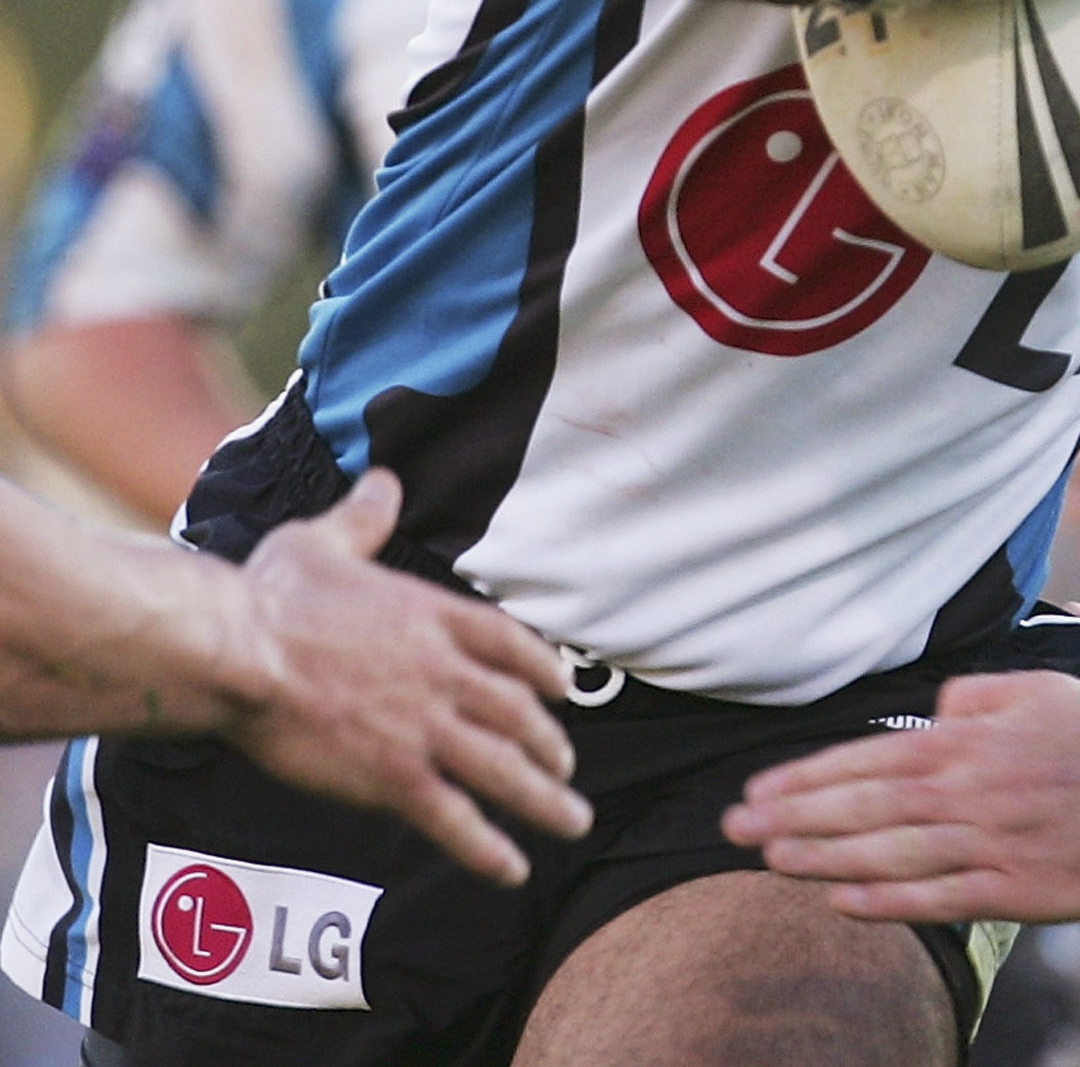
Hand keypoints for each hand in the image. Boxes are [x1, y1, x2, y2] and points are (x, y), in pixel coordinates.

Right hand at [220, 471, 591, 884]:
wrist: (237, 652)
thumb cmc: (269, 596)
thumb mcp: (325, 539)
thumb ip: (364, 517)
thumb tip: (384, 480)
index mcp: (436, 619)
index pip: (513, 646)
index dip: (543, 671)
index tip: (561, 691)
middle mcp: (446, 673)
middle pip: (518, 713)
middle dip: (548, 743)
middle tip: (565, 766)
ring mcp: (425, 727)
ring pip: (503, 769)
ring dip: (544, 798)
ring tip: (573, 820)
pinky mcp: (392, 776)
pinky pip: (455, 818)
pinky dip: (488, 846)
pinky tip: (513, 869)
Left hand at [726, 671, 1079, 923]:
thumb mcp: (1039, 690)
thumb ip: (975, 697)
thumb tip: (929, 710)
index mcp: (971, 740)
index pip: (868, 759)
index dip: (806, 777)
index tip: (756, 790)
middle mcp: (971, 789)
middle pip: (863, 806)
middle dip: (791, 817)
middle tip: (732, 828)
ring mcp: (993, 841)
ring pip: (888, 852)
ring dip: (822, 857)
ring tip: (770, 862)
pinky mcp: (1020, 888)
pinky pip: (938, 897)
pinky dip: (885, 901)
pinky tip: (843, 902)